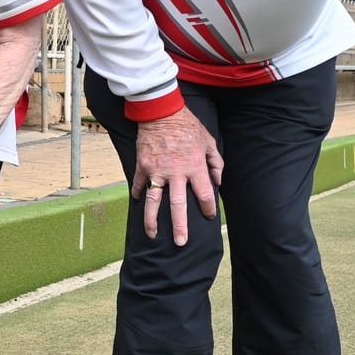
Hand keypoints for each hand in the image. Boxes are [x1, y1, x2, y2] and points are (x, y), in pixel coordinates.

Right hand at [134, 108, 222, 245]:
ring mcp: (157, 171)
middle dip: (180, 226)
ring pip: (153, 201)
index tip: (209, 217)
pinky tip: (137, 202)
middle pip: (178, 206)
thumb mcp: (209, 141)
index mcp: (195, 167)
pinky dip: (137, 193)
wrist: (161, 111)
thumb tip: (218, 180)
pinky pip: (138, 184)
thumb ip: (216, 162)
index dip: (208, 208)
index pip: (205, 195)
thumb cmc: (188, 125)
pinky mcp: (143, 166)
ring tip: (152, 235)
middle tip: (181, 242)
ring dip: (151, 220)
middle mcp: (176, 173)